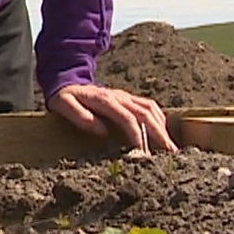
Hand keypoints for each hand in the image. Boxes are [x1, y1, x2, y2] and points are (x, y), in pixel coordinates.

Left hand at [47, 83, 176, 152]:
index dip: (137, 134)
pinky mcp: (129, 98)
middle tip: (169, 152)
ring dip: (162, 126)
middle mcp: (120, 96)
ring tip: (169, 146)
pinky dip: (159, 119)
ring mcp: (126, 96)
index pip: (127, 118)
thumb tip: (101, 131)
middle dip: (158, 133)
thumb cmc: (66, 98)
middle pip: (145, 113)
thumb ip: (80, 116)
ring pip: (151, 108)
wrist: (67, 81)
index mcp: (105, 100)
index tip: (143, 152)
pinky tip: (162, 132)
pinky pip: (149, 106)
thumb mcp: (64, 105)